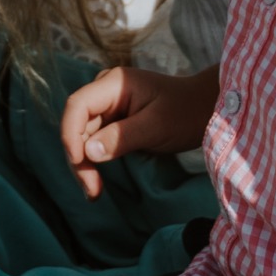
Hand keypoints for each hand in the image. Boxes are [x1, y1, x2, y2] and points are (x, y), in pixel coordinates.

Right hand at [61, 65, 217, 197]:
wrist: (205, 110)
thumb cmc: (186, 113)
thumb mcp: (156, 127)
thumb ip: (120, 138)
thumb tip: (87, 152)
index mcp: (114, 84)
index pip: (77, 105)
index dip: (70, 134)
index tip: (78, 162)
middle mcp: (105, 92)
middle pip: (76, 124)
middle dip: (78, 157)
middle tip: (91, 190)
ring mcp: (107, 106)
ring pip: (82, 136)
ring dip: (84, 164)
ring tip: (93, 192)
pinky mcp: (111, 121)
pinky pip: (93, 141)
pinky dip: (93, 162)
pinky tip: (96, 182)